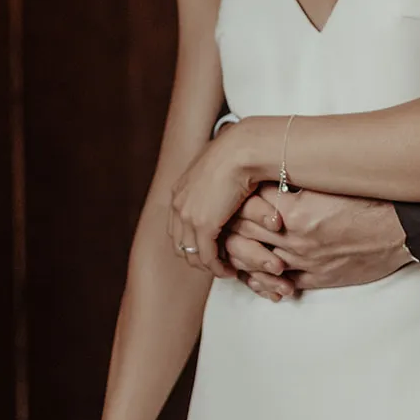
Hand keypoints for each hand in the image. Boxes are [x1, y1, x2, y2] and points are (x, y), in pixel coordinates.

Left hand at [169, 129, 256, 279]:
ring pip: (192, 254)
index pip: (177, 227)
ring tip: (223, 269)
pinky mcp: (203, 225)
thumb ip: (211, 180)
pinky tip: (229, 269)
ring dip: (207, 266)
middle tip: (215, 263)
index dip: (191, 242)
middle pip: (180, 244)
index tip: (208, 248)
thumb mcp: (215, 167)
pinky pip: (207, 256)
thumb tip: (222, 183)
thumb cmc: (237, 153)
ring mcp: (188, 216)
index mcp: (179, 191)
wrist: (242, 149)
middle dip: (196, 257)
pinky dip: (217, 267)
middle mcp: (178, 205)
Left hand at [226, 186, 411, 297]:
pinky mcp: (317, 278)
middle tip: (222, 216)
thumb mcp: (330, 180)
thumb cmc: (371, 197)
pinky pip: (278, 284)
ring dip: (241, 254)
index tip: (232, 190)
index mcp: (297, 209)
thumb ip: (297, 181)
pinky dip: (262, 280)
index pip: (248, 205)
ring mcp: (305, 262)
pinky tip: (255, 273)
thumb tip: (269, 172)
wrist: (403, 228)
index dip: (235, 198)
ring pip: (255, 263)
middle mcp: (295, 238)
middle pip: (245, 234)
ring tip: (233, 244)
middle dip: (229, 226)